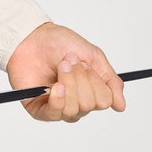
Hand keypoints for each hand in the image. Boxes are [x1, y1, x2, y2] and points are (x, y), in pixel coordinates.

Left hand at [7, 22, 125, 121]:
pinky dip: (58, 100)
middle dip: (80, 79)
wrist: (31, 36)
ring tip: (60, 66)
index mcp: (90, 91)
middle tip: (69, 61)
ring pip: (74, 110)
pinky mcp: (40, 109)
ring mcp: (58, 107)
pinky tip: (56, 86)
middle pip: (89, 105)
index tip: (84, 63)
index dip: (95, 81)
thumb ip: (110, 80)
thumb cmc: (59, 43)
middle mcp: (76, 102)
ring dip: (68, 83)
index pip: (104, 100)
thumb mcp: (93, 56)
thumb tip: (121, 106)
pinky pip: (54, 115)